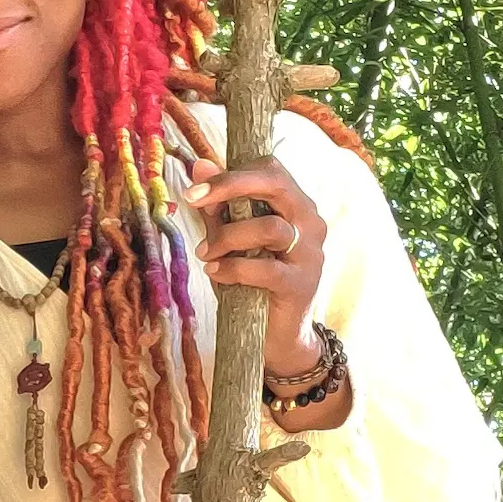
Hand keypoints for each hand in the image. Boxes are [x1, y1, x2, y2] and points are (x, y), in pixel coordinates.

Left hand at [185, 154, 327, 376]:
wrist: (278, 336)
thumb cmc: (252, 281)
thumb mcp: (231, 240)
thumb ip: (219, 207)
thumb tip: (199, 165)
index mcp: (295, 205)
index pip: (270, 169)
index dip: (231, 173)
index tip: (194, 190)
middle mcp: (310, 222)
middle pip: (276, 184)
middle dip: (230, 186)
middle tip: (193, 199)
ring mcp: (310, 253)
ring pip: (269, 227)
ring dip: (227, 237)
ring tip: (204, 253)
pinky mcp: (301, 284)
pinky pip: (265, 268)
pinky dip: (233, 268)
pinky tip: (215, 273)